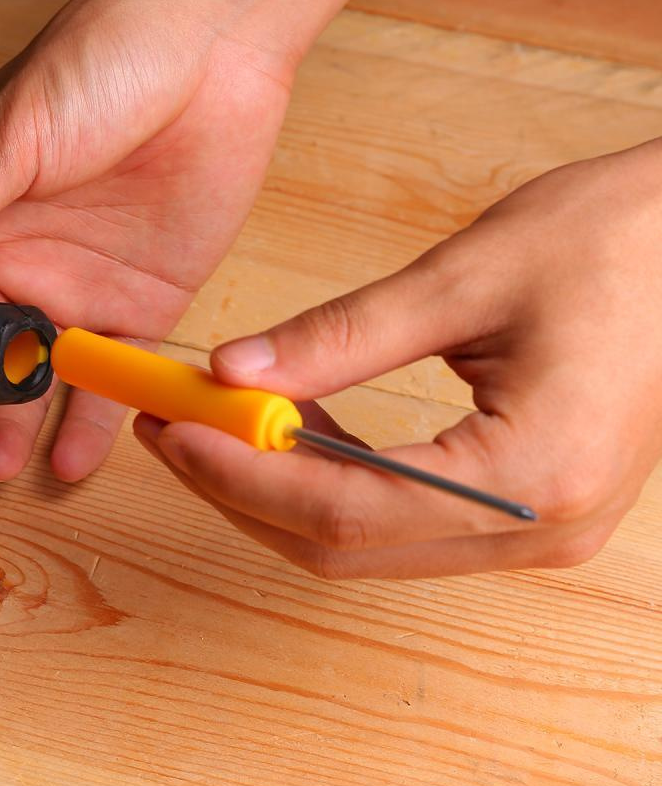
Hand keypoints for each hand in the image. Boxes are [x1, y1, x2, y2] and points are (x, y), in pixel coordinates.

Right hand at [0, 0, 293, 481]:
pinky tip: (71, 461)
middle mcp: (14, 256)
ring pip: (35, 373)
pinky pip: (113, 372)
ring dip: (13, 421)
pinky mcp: (142, 301)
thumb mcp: (8, 137)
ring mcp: (77, 284)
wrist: (215, 46)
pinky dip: (93, 419)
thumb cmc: (99, 63)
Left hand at [135, 139, 661, 577]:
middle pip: (346, 543)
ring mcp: (536, 531)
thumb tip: (233, 372)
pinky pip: (401, 520)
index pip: (345, 508)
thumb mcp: (462, 278)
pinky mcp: (526, 509)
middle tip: (172, 428)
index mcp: (532, 476)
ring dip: (279, 489)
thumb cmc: (613, 242)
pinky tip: (292, 430)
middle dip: (243, 488)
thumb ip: (340, 337)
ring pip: (367, 542)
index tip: (171, 429)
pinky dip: (331, 483)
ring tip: (213, 424)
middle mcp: (538, 530)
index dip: (241, 472)